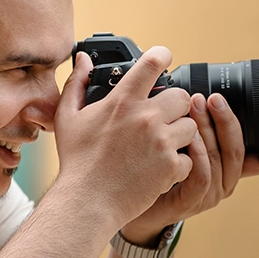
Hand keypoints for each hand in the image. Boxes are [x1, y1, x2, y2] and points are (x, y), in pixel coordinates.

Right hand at [53, 48, 197, 225]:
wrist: (87, 202)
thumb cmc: (76, 162)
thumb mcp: (67, 118)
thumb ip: (76, 83)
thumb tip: (82, 59)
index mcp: (122, 101)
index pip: (152, 63)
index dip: (163, 56)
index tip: (165, 59)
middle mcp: (146, 117)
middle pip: (182, 96)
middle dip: (175, 106)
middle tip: (164, 119)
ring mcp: (161, 142)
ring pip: (190, 126)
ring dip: (180, 135)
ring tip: (162, 146)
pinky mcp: (171, 166)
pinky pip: (190, 157)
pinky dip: (179, 164)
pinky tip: (160, 169)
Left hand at [120, 92, 258, 244]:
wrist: (135, 203)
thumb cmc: (159, 170)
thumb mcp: (184, 145)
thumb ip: (199, 126)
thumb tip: (202, 91)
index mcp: (229, 170)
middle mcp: (224, 184)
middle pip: (238, 150)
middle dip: (227, 120)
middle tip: (212, 97)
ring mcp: (208, 196)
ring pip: (219, 159)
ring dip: (207, 129)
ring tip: (193, 106)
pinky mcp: (190, 202)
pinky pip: (201, 176)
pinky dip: (197, 153)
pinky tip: (187, 137)